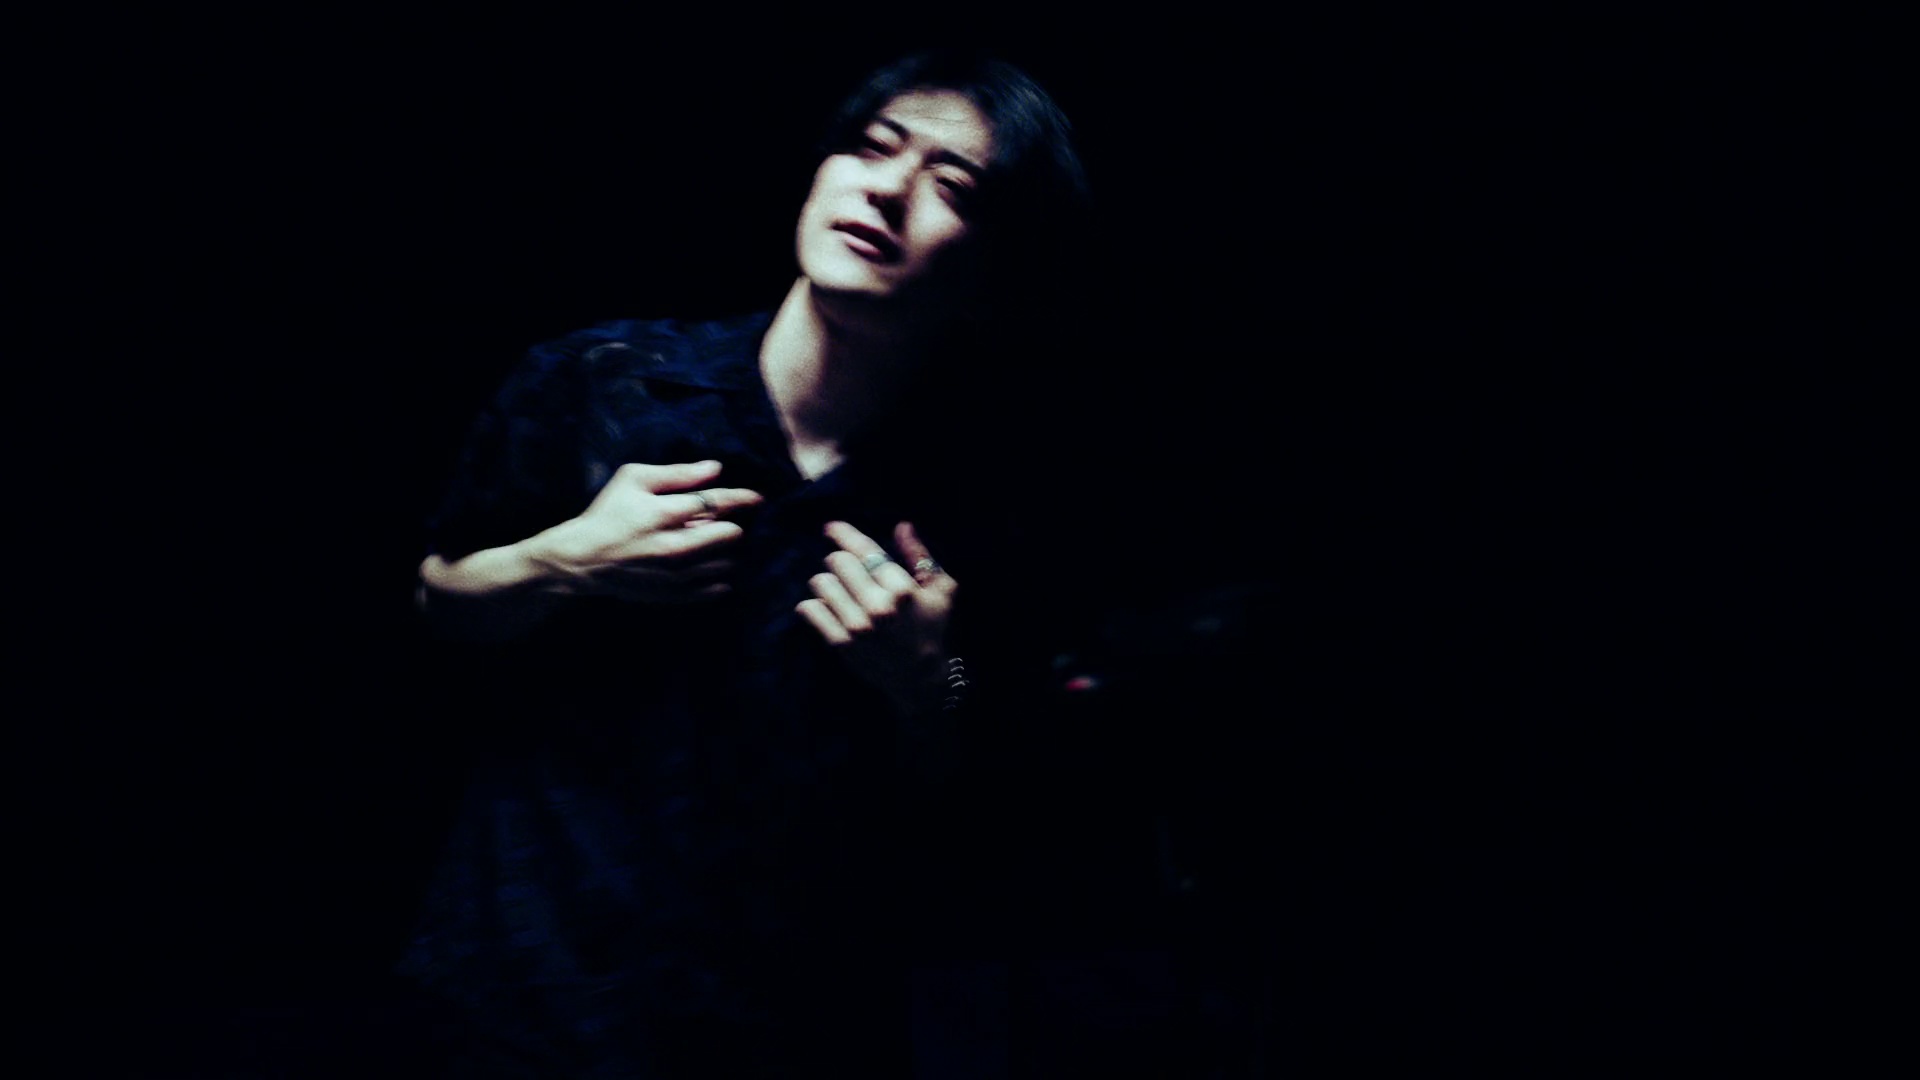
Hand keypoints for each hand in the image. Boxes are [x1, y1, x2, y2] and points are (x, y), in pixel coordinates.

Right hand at [527, 460, 761, 602]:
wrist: (583, 559)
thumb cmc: (608, 513)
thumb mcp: (633, 479)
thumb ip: (676, 473)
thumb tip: (716, 468)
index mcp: (663, 513)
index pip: (716, 503)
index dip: (742, 498)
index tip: (757, 498)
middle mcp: (672, 546)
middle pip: (729, 536)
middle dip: (735, 526)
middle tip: (729, 522)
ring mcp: (674, 575)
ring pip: (726, 563)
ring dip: (728, 552)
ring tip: (715, 544)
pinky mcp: (673, 595)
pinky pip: (715, 589)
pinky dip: (722, 577)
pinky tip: (713, 566)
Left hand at [797, 520, 958, 714]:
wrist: (920, 678)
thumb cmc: (932, 628)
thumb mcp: (941, 590)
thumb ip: (920, 556)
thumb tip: (902, 526)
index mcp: (902, 589)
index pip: (864, 550)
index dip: (843, 533)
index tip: (831, 528)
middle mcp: (878, 606)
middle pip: (837, 562)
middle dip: (839, 561)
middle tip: (844, 569)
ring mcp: (857, 626)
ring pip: (821, 583)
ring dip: (827, 582)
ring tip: (837, 590)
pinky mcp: (840, 643)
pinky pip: (810, 610)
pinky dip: (812, 604)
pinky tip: (824, 607)